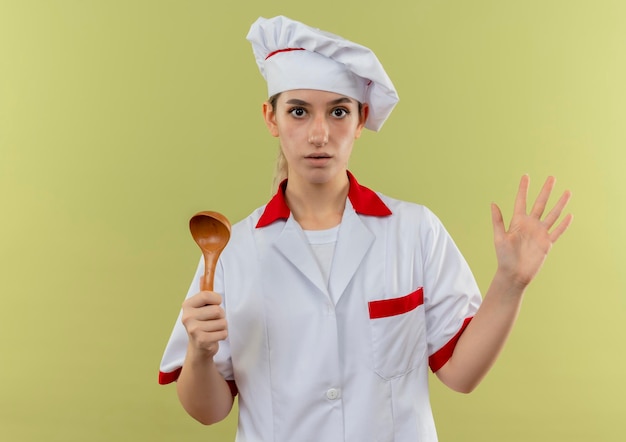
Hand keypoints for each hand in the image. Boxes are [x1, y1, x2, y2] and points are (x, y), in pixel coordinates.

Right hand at [181, 291, 227, 358]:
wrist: (198, 347)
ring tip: (213, 329)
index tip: (216, 303)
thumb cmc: (202, 323)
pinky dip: (222, 335)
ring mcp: (193, 329)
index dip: (216, 299)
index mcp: (187, 305)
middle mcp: (187, 317)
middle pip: (217, 310)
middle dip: (221, 315)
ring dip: (222, 326)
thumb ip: (203, 292)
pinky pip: (223, 333)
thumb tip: (203, 276)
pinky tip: (214, 337)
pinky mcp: (201, 340)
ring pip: (222, 322)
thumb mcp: (201, 306)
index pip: (206, 295)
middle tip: (213, 320)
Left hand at [491, 175, 572, 289]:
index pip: (521, 201)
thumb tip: (493, 203)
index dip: (523, 189)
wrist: (514, 274)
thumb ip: (498, 221)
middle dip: (546, 191)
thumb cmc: (504, 257)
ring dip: (559, 203)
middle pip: (540, 204)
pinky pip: (557, 231)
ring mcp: (540, 233)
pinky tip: (569, 214)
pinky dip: (564, 224)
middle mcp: (530, 225)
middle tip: (551, 177)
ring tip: (567, 191)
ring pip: (552, 214)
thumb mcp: (499, 238)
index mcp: (517, 222)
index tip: (526, 176)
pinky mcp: (547, 243)